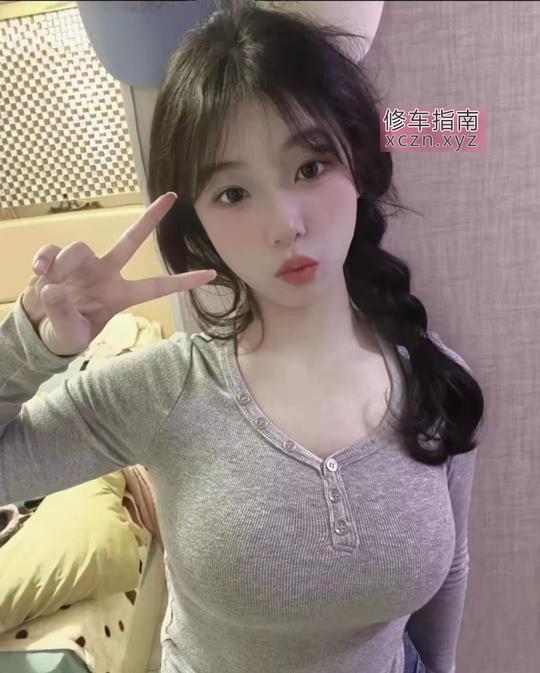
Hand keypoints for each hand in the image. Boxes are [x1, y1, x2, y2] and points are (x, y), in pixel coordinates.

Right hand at [21, 192, 215, 355]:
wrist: (38, 329)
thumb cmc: (65, 334)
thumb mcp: (69, 334)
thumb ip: (63, 314)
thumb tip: (54, 288)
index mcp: (119, 296)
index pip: (156, 287)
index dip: (183, 281)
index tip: (212, 273)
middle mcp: (106, 274)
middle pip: (131, 241)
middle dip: (150, 219)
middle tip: (170, 197)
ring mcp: (84, 265)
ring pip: (81, 248)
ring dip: (66, 262)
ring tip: (51, 283)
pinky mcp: (58, 260)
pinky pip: (53, 250)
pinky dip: (45, 259)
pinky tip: (38, 272)